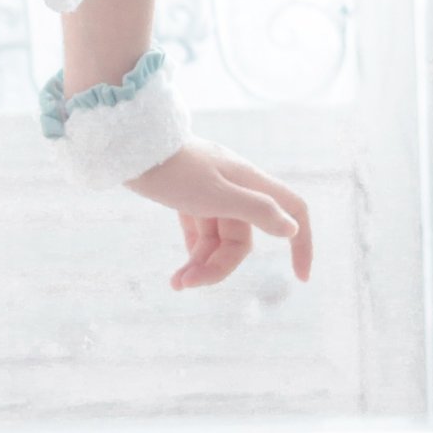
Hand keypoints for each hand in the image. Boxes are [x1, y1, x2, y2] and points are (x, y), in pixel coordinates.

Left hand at [122, 137, 312, 292]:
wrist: (131, 148)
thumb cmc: (174, 169)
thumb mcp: (216, 194)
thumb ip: (256, 210)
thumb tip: (290, 228)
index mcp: (250, 183)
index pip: (292, 211)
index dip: (301, 243)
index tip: (299, 278)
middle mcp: (235, 188)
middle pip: (242, 239)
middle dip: (219, 266)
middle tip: (187, 283)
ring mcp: (211, 192)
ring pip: (218, 240)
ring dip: (200, 264)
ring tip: (176, 283)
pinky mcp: (188, 196)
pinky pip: (200, 232)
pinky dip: (193, 251)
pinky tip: (178, 270)